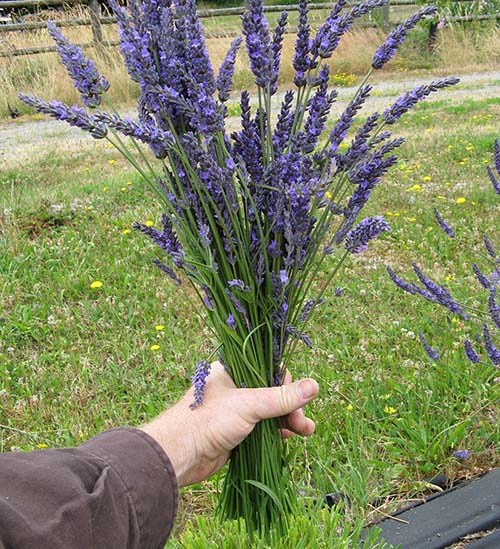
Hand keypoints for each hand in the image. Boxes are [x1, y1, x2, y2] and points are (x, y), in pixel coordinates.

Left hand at [140, 362, 318, 486]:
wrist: (179, 455)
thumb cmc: (208, 420)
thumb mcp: (249, 404)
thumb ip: (282, 397)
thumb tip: (315, 385)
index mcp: (233, 370)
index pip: (269, 369)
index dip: (287, 382)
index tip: (300, 397)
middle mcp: (235, 387)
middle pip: (272, 391)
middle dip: (291, 406)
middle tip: (303, 422)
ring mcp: (235, 410)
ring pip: (269, 412)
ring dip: (288, 420)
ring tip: (305, 431)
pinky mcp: (235, 431)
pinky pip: (262, 428)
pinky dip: (276, 432)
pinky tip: (289, 438)